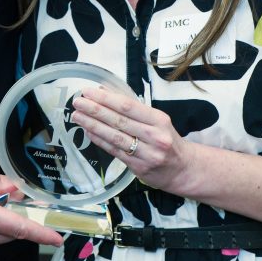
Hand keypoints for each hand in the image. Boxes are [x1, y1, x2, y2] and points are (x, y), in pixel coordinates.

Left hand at [70, 87, 190, 193]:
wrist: (184, 169)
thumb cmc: (167, 140)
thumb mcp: (156, 120)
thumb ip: (131, 107)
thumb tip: (104, 91)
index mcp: (159, 120)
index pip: (128, 106)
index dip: (106, 99)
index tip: (89, 92)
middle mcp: (155, 136)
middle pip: (119, 121)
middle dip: (95, 110)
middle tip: (78, 102)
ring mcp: (147, 154)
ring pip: (115, 137)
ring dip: (93, 125)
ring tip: (77, 116)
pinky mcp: (139, 168)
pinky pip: (115, 151)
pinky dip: (99, 140)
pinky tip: (88, 131)